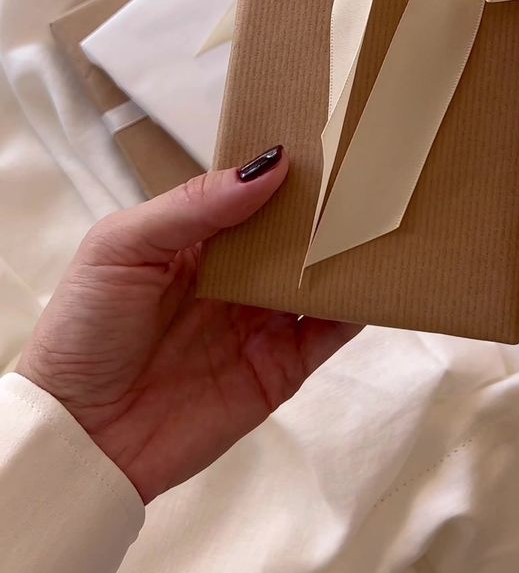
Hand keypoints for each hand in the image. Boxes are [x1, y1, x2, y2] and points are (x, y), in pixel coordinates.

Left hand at [17, 151, 357, 502]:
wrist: (78, 436)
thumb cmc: (83, 330)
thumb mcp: (122, 247)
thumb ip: (193, 206)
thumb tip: (268, 166)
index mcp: (198, 238)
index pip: (253, 194)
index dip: (286, 169)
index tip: (328, 137)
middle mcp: (236, 276)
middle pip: (295, 233)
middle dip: (329, 205)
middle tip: (372, 170)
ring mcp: (261, 322)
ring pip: (320, 277)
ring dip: (350, 251)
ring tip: (386, 217)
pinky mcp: (280, 369)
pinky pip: (329, 333)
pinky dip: (357, 307)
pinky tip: (378, 281)